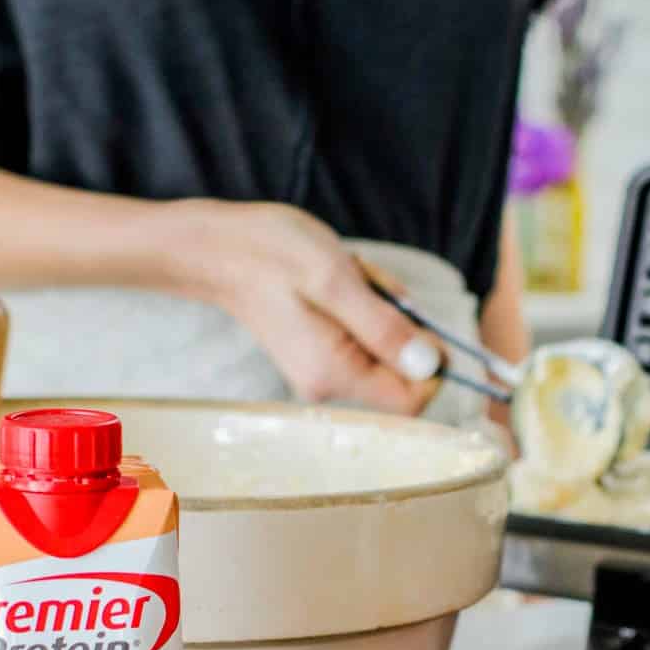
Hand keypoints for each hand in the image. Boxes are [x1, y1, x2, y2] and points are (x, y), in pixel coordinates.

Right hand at [165, 201, 441, 413]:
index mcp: (335, 374)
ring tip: (346, 276)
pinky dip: (365, 303)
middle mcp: (330, 384)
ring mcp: (324, 370)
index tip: (418, 319)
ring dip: (381, 307)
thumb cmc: (270, 254)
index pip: (410, 401)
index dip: (432, 364)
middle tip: (365, 284)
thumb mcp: (336, 280)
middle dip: (400, 323)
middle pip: (401, 372)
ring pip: (386, 347)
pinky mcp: (321, 352)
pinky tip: (337, 280)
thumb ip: (384, 327)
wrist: (218, 247)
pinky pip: (366, 334)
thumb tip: (430, 364)